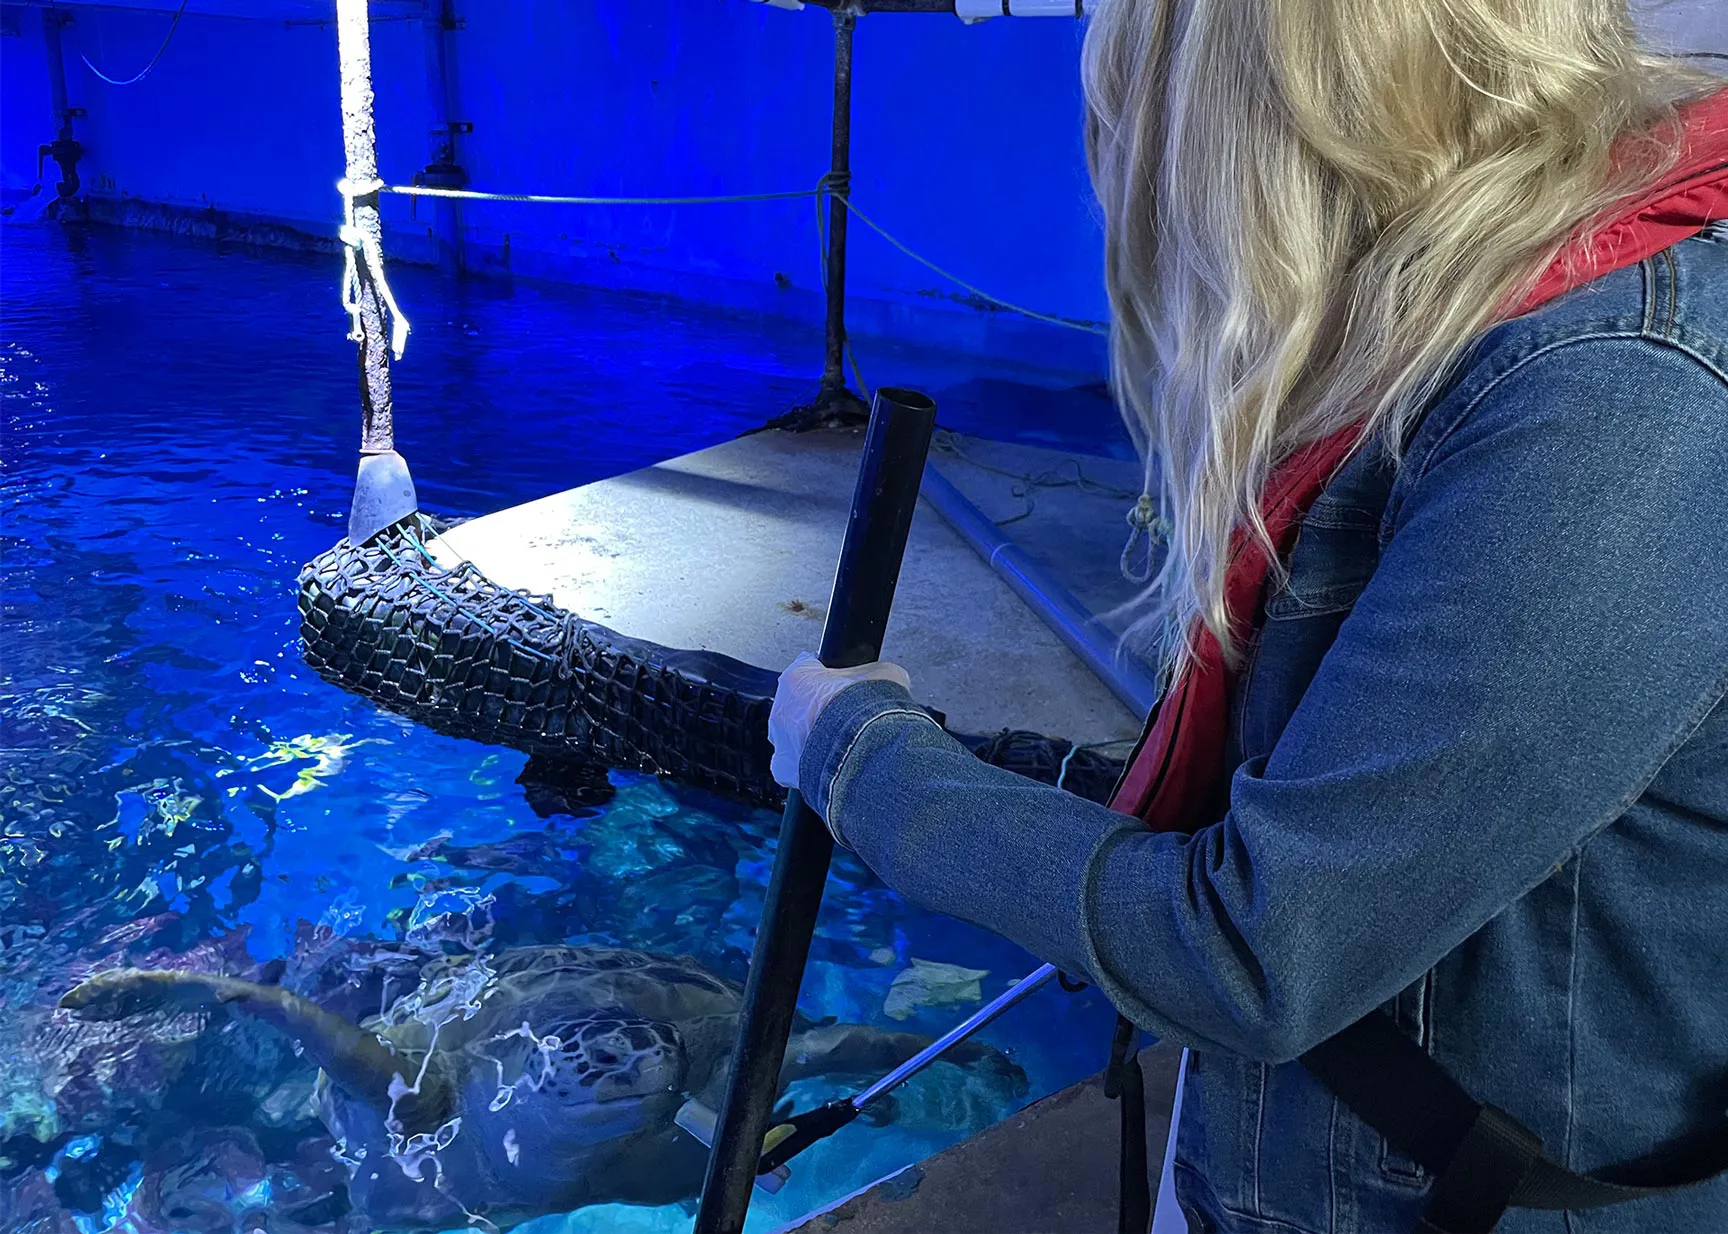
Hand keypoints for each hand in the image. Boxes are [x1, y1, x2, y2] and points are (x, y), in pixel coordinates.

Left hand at [769, 652, 911, 789]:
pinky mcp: (785, 769)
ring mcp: (781, 739)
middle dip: (821, 710)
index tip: (845, 686)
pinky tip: (830, 767)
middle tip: (846, 718)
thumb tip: (885, 679)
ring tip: (841, 744)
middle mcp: (782, 706)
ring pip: (793, 735)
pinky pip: (794, 767)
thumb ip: (875, 674)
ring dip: (813, 738)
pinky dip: (809, 767)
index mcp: (798, 676)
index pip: (810, 667)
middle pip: (799, 703)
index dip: (832, 677)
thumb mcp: (884, 675)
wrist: (866, 751)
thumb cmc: (869, 711)